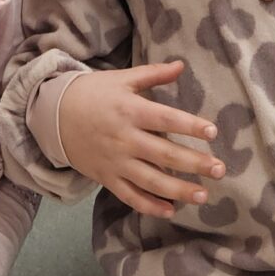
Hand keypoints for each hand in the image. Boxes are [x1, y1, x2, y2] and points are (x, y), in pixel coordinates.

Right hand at [57, 62, 222, 219]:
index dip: (189, 126)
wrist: (54, 115)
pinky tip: (170, 211)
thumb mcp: (121, 79)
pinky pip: (129, 196)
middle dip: (194, 163)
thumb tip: (181, 65)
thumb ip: (152, 74)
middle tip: (220, 169)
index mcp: (130, 110)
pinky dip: (149, 206)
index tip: (213, 133)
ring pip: (151, 180)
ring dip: (178, 190)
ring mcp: (115, 161)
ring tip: (203, 195)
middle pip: (164, 154)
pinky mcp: (106, 177)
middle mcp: (125, 138)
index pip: (165, 119)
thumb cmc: (93, 93)